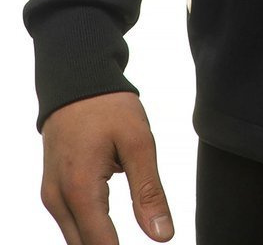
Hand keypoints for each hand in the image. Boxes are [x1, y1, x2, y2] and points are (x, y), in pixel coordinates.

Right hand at [40, 92, 174, 243]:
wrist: (77, 80)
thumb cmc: (108, 106)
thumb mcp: (138, 142)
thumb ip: (149, 192)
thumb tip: (162, 236)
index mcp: (80, 189)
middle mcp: (58, 199)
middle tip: (145, 234)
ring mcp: (52, 195)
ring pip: (76, 239)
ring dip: (100, 241)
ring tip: (126, 235)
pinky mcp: (53, 190)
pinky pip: (71, 223)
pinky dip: (90, 229)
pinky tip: (110, 226)